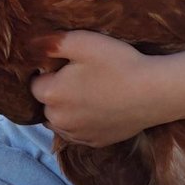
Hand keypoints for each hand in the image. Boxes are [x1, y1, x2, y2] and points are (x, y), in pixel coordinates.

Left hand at [31, 31, 165, 144]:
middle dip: (56, 92)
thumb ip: (51, 43)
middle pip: (46, 104)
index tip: (67, 65)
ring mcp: (77, 134)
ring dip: (67, 110)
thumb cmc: (118, 63)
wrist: (153, 93)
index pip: (34, 83)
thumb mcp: (83, 41)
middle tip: (81, 77)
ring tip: (90, 93)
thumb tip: (31, 46)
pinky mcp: (94, 142)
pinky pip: (78, 133)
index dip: (48, 72)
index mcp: (52, 94)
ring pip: (60, 121)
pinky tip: (98, 109)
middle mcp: (58, 120)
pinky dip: (82, 123)